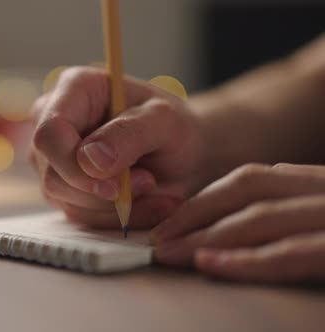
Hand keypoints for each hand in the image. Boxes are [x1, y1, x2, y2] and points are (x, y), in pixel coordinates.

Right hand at [30, 67, 208, 228]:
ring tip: (154, 190)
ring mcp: (53, 157)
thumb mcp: (166, 122)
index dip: (74, 165)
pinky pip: (79, 215)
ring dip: (114, 207)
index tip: (115, 186)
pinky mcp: (62, 186)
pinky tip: (145, 203)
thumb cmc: (174, 127)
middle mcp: (53, 120)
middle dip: (102, 192)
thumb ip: (130, 133)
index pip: (49, 134)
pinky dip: (114, 217)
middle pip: (53, 175)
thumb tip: (90, 159)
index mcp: (75, 89)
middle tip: (149, 183)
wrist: (183, 153)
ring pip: (65, 200)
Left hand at [153, 163, 324, 282]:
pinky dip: (245, 259)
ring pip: (259, 218)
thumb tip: (244, 216)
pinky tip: (207, 263)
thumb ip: (293, 211)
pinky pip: (289, 253)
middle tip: (156, 239)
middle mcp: (324, 191)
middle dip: (194, 214)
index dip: (205, 200)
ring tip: (167, 252)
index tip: (170, 222)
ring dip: (205, 235)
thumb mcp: (321, 216)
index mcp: (319, 184)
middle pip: (247, 191)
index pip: (253, 180)